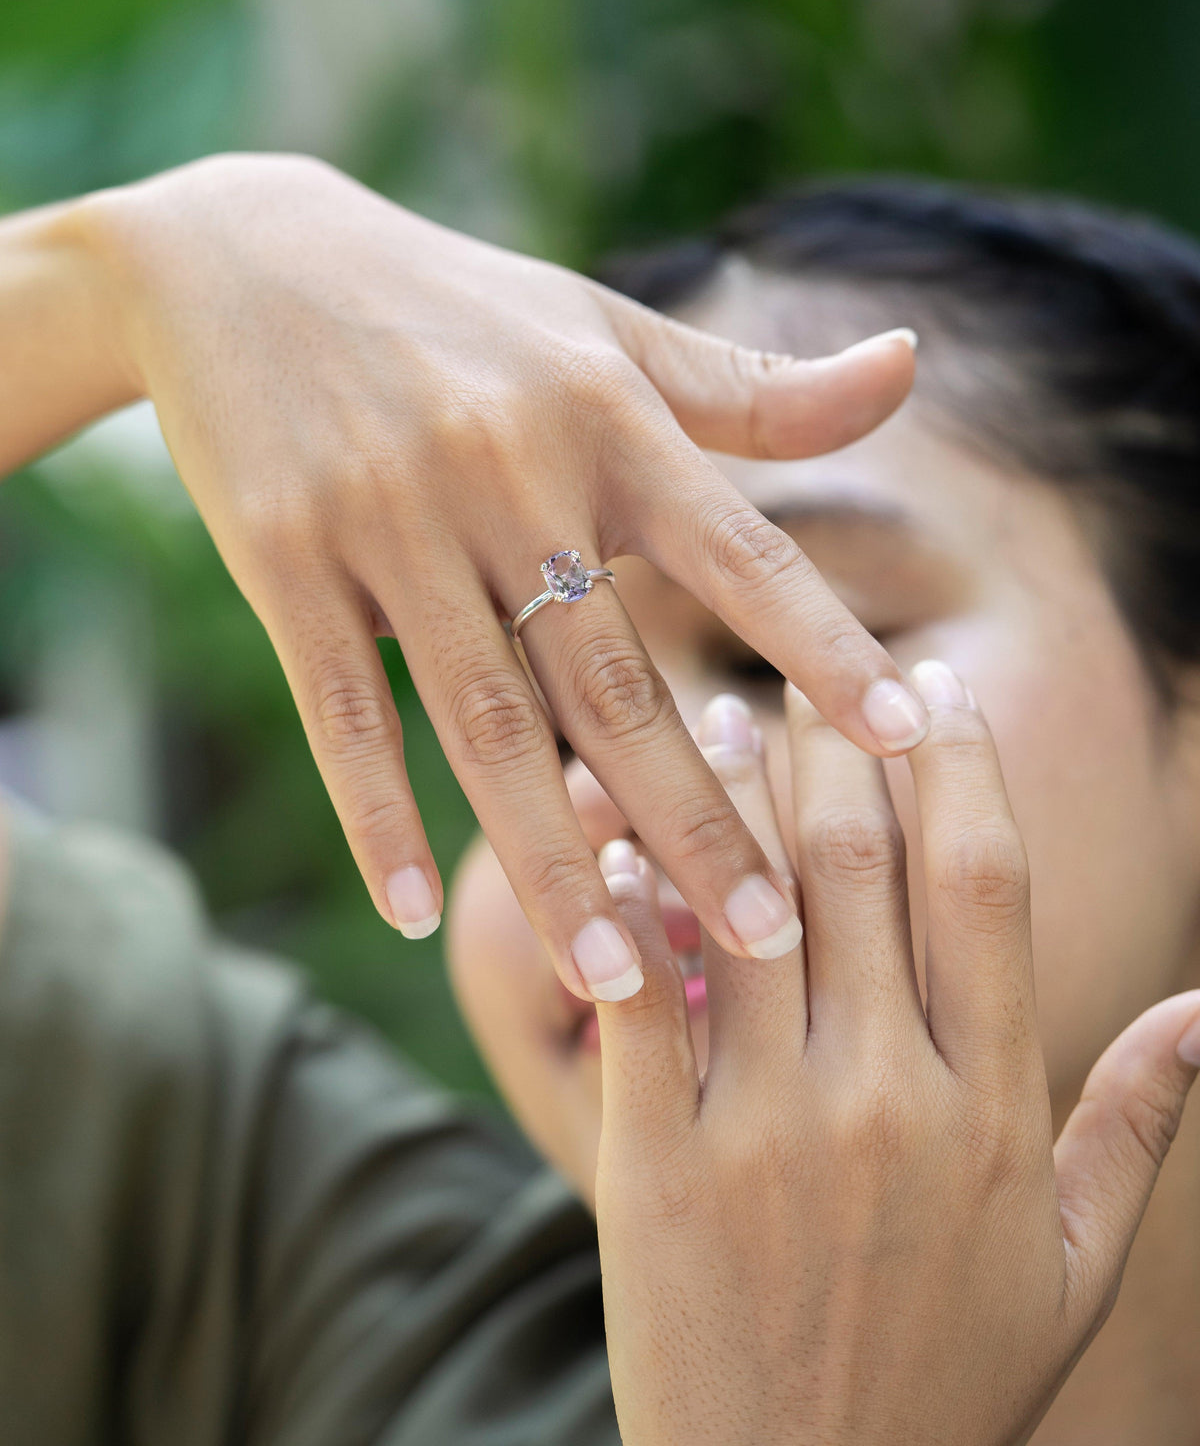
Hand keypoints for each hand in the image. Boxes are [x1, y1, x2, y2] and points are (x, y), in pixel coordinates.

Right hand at [82, 152, 925, 997]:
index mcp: (607, 418)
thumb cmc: (459, 310)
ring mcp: (390, 521)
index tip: (907, 743)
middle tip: (771, 943)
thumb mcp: (607, 329)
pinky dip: (379, 818)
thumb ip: (754, 384)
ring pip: (486, 724)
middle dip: (698, 822)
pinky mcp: (286, 561)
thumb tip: (910, 362)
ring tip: (616, 979)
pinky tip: (415, 915)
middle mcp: (508, 472)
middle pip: (617, 683)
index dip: (827, 648)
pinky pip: (343, 712)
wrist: (239, 260)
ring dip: (552, 862)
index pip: (741, 552)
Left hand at [593, 664, 1199, 1443]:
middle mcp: (892, 1096)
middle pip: (864, 863)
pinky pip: (642, 996)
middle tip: (809, 672)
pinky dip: (626, 899)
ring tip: (718, 712)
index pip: (987, 884)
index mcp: (995, 1106)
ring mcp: (771, 1129)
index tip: (935, 688)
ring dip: (736, 790)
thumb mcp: (1072, 1263)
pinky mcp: (659, 1166)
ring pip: (754, 905)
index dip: (962, 765)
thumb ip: (1140, 1122)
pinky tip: (617, 824)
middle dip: (838, 743)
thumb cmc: (947, 1379)